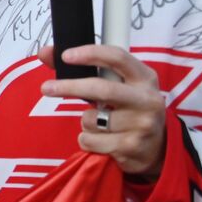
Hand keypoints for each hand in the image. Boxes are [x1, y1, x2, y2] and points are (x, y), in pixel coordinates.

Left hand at [38, 43, 166, 178]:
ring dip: (85, 122)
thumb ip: (83, 69)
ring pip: (91, 119)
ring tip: (100, 125)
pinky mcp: (131, 146)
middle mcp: (147, 99)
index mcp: (144, 78)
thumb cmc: (127, 109)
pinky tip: (103, 141)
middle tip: (46, 88)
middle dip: (70, 87)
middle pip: (101, 88)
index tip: (65, 55)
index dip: (90, 53)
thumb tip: (44, 53)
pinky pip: (90, 140)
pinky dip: (86, 140)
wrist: (157, 148)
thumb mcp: (117, 85)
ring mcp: (142, 124)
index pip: (117, 57)